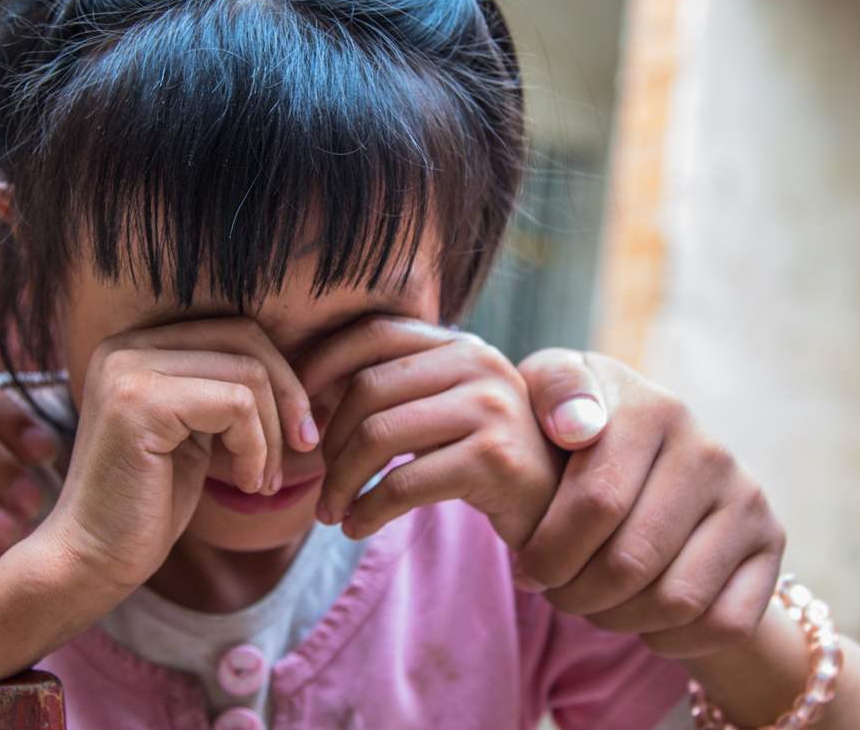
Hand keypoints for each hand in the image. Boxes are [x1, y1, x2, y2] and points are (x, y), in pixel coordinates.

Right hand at [35, 317, 312, 595]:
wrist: (91, 561)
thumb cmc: (147, 506)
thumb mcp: (193, 434)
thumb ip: (223, 393)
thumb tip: (298, 373)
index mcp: (135, 347)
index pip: (233, 330)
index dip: (279, 377)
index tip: (297, 433)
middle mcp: (125, 347)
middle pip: (244, 337)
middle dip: (288, 394)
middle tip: (305, 446)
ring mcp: (127, 370)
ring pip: (246, 373)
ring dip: (272, 433)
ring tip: (262, 480)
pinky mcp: (139, 403)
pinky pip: (235, 405)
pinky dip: (257, 448)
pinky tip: (246, 484)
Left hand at [297, 317, 558, 546]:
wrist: (561, 511)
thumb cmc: (486, 460)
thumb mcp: (444, 411)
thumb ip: (395, 391)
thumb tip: (304, 392)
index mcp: (459, 344)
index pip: (373, 333)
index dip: (322, 365)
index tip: (298, 412)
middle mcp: (478, 363)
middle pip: (366, 389)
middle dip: (328, 442)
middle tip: (315, 484)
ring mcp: (490, 408)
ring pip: (377, 435)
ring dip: (340, 482)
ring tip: (331, 512)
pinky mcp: (494, 459)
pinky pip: (402, 484)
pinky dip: (367, 510)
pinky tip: (357, 527)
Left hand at [513, 351, 785, 657]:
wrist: (645, 451)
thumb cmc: (574, 427)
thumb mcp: (547, 391)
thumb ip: (551, 391)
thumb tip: (575, 426)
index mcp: (650, 408)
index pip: (597, 503)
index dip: (549, 552)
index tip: (526, 567)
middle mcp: (707, 449)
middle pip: (631, 562)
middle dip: (576, 593)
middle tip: (555, 592)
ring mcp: (745, 496)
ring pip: (676, 600)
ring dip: (619, 619)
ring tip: (591, 602)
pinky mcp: (770, 540)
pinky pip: (726, 623)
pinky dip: (673, 639)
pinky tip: (641, 619)